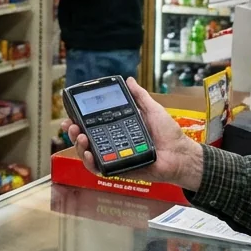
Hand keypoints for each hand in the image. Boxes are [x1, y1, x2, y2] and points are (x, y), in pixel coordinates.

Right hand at [63, 77, 206, 189]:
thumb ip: (139, 96)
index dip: (79, 119)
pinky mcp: (117, 170)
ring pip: (87, 153)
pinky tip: (88, 154)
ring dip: (78, 146)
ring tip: (80, 137)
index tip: (71, 114)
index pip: (93, 123)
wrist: (179, 154)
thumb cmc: (169, 134)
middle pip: (85, 138)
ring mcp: (114, 157)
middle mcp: (113, 143)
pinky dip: (89, 163)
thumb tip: (129, 80)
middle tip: (71, 126)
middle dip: (73, 132)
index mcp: (119, 128)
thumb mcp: (152, 110)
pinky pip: (98, 169)